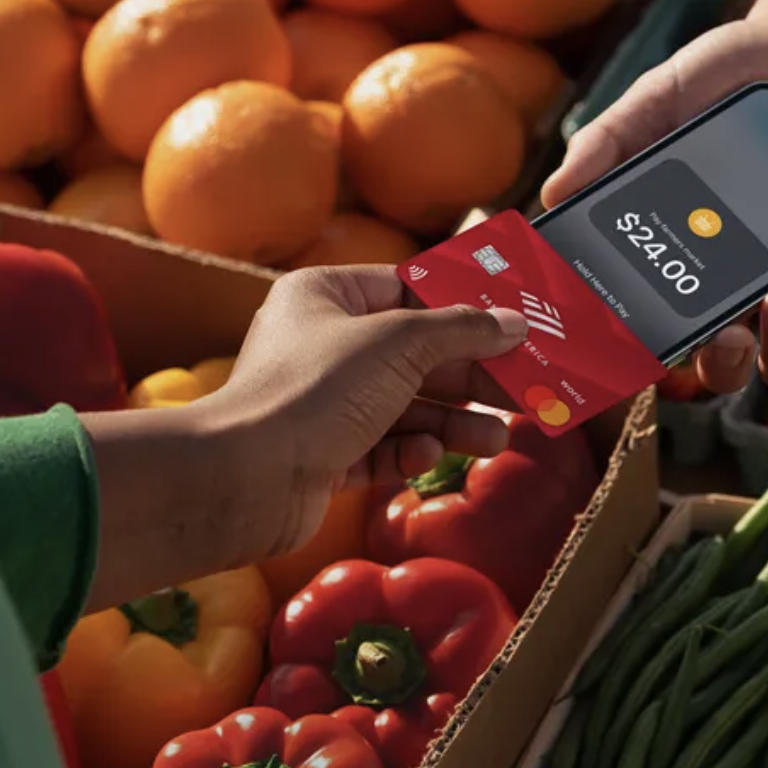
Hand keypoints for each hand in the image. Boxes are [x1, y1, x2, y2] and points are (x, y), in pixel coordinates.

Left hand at [199, 266, 526, 560]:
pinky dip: (409, 453)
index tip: (511, 323)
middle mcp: (320, 344)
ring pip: (404, 407)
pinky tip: (426, 458)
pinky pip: (381, 448)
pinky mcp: (323, 456)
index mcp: (324, 296)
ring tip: (495, 440)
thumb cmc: (313, 390)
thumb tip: (512, 322)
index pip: (405, 289)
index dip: (460, 306)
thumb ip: (461, 329)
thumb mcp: (399, 343)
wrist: (245, 478)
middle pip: (413, 353)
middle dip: (468, 375)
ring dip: (452, 423)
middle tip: (522, 390)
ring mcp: (320, 403)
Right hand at [543, 0, 767, 391]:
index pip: (653, 325)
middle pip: (720, 365)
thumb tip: (552, 194)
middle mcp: (735, 282)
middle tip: (725, 335)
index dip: (639, 351)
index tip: (631, 341)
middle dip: (721, 364)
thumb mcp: (659, 99)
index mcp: (681, 255)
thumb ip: (608, 142)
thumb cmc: (731, 77)